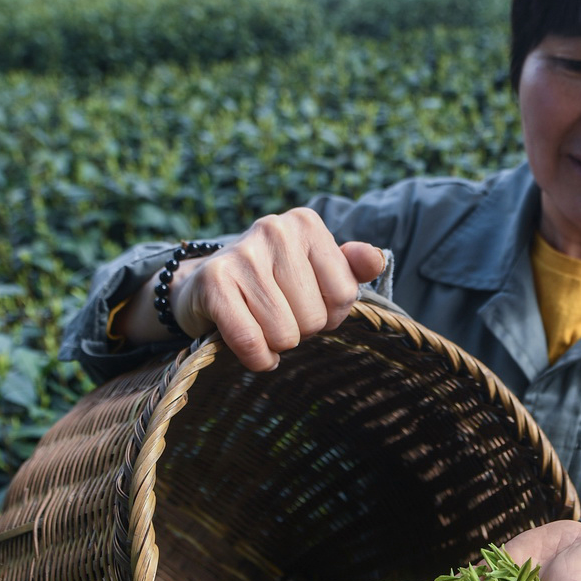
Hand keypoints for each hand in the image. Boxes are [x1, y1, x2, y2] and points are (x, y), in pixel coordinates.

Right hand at [116, 208, 384, 369]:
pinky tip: (253, 350)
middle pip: (315, 317)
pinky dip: (256, 358)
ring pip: (284, 334)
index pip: (345, 294)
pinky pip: (250, 341)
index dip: (331, 314)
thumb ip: (352, 268)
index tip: (309, 305)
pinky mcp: (214, 281)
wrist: (205, 285)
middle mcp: (274, 229)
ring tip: (262, 324)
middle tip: (280, 315)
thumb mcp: (317, 269)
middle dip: (301, 329)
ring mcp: (242, 253)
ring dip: (276, 344)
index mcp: (306, 223)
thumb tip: (375, 260)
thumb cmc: (274, 281)